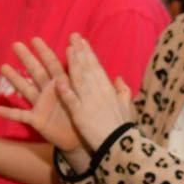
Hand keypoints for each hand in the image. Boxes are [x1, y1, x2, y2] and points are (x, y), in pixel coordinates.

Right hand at [0, 37, 82, 152]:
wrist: (79, 137)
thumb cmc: (81, 113)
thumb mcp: (83, 95)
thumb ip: (82, 80)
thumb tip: (88, 62)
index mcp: (61, 84)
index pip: (53, 65)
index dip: (45, 52)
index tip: (35, 39)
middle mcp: (48, 91)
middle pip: (36, 72)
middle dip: (27, 58)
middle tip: (15, 44)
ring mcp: (40, 104)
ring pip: (25, 89)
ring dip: (14, 79)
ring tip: (3, 67)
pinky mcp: (36, 120)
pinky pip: (21, 116)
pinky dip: (9, 113)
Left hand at [51, 33, 135, 150]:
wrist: (120, 146)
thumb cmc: (122, 128)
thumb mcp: (126, 107)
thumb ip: (123, 92)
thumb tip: (119, 79)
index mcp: (108, 90)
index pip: (96, 67)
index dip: (88, 53)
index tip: (82, 41)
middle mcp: (99, 93)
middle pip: (88, 69)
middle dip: (80, 52)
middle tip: (72, 36)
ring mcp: (90, 103)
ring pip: (80, 80)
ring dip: (73, 64)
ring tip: (67, 49)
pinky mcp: (81, 116)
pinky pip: (72, 101)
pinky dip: (65, 91)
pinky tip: (58, 80)